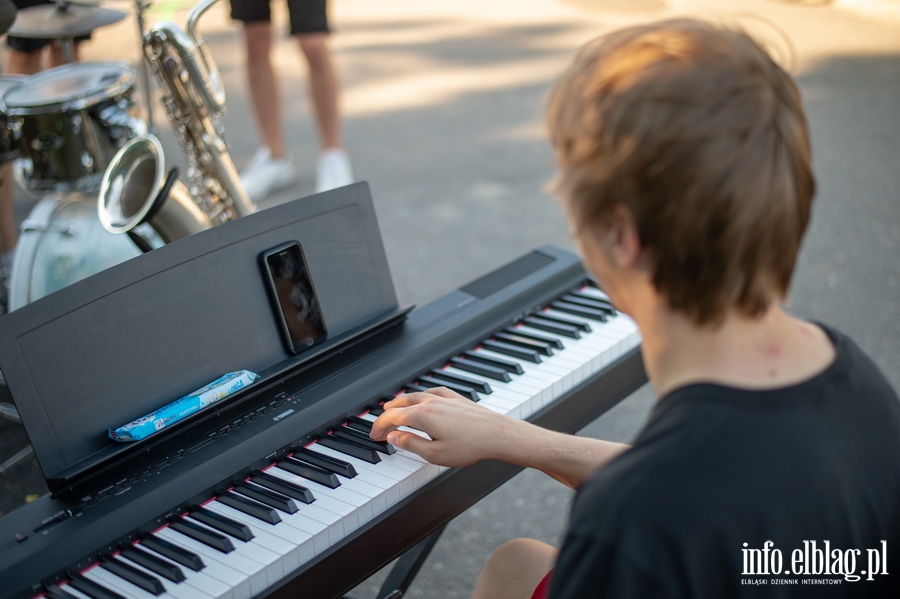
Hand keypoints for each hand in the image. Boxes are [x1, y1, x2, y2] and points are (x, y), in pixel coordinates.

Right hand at [369, 387, 518, 467]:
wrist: (497, 434)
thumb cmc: (469, 446)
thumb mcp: (434, 454)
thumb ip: (411, 445)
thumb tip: (394, 437)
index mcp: (421, 416)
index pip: (391, 418)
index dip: (379, 427)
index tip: (374, 436)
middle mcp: (430, 403)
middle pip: (401, 404)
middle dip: (387, 414)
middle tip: (381, 426)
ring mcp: (444, 398)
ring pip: (415, 395)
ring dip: (401, 402)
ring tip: (394, 407)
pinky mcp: (457, 398)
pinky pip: (433, 392)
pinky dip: (421, 395)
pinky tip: (424, 397)